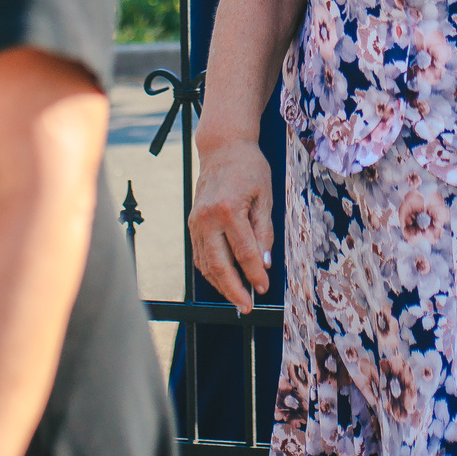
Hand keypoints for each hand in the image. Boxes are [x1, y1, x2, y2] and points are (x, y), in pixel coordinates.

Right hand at [187, 138, 273, 312]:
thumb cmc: (249, 169)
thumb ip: (263, 231)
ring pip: (206, 263)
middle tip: (247, 306)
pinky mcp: (192, 223)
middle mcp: (207, 218)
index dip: (255, 274)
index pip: (244, 252)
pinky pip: (199, 255)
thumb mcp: (265, 197)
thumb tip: (264, 263)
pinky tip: (223, 281)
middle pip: (220, 264)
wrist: (223, 149)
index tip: (264, 288)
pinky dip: (210, 271)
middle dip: (234, 289)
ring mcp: (196, 222)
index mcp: (228, 209)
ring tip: (237, 299)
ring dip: (221, 285)